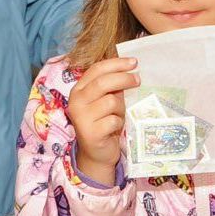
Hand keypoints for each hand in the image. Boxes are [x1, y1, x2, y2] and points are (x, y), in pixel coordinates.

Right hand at [67, 58, 139, 184]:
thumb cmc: (103, 122)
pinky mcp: (90, 133)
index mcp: (78, 90)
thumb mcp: (105, 101)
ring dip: (120, 108)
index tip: (134, 62)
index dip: (116, 64)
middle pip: (103, 82)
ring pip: (111, 102)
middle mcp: (76, 102)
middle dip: (124, 78)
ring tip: (117, 115)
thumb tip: (130, 70)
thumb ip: (112, 87)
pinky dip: (119, 123)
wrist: (96, 153)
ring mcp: (82, 117)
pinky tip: (114, 128)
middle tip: (138, 80)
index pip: (96, 70)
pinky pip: (114, 120)